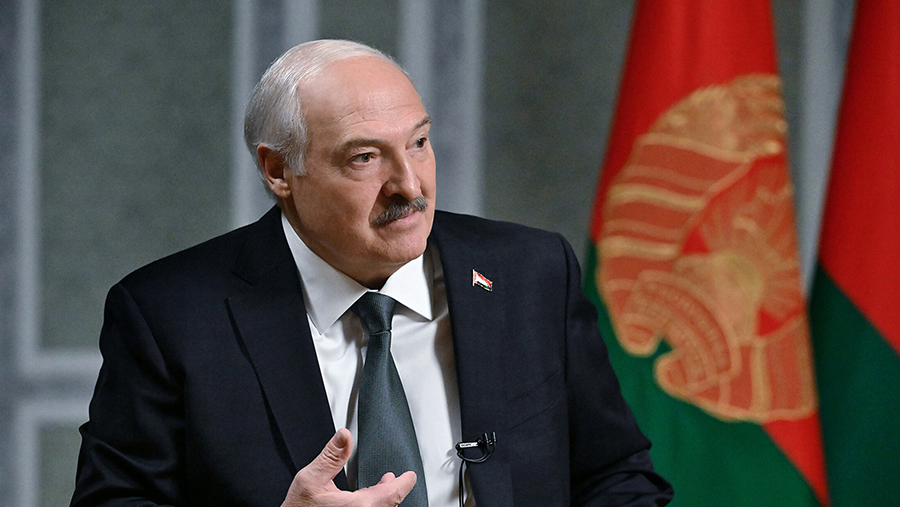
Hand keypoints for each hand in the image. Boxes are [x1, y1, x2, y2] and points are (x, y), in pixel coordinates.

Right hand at [281, 428, 417, 506]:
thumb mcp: (310, 479)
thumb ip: (330, 457)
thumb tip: (344, 435)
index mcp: (359, 506)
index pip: (393, 495)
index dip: (404, 483)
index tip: (410, 476)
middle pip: (388, 504)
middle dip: (394, 489)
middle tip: (398, 479)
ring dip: (384, 498)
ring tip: (384, 484)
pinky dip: (374, 504)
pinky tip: (365, 499)